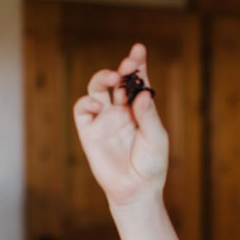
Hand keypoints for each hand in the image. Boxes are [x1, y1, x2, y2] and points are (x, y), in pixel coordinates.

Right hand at [72, 43, 168, 206]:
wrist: (136, 190)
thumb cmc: (151, 165)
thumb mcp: (156, 138)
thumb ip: (148, 116)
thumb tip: (140, 94)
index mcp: (139, 109)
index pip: (137, 80)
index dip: (137, 63)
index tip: (139, 49)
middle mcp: (121, 110)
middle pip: (117, 80)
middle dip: (122, 67)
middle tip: (128, 64)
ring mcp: (104, 119)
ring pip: (97, 88)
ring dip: (103, 77)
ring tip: (114, 77)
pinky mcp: (89, 132)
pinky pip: (82, 109)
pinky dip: (87, 101)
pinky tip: (98, 104)